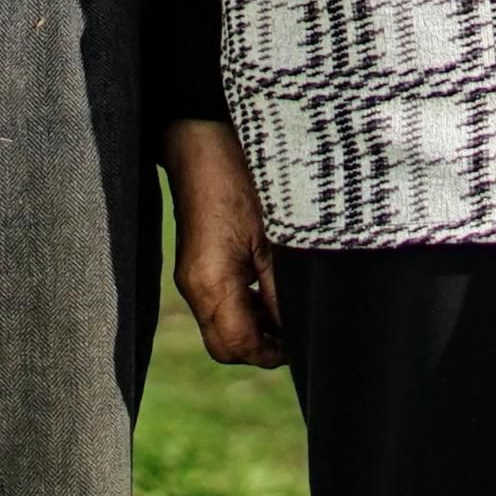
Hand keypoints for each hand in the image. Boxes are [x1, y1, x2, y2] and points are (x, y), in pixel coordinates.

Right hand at [164, 121, 287, 366]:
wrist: (203, 141)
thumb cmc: (240, 179)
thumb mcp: (275, 238)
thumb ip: (283, 291)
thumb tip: (297, 330)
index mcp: (210, 282)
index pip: (236, 346)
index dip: (272, 354)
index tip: (302, 344)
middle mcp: (195, 286)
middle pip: (225, 345)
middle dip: (262, 347)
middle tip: (299, 332)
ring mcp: (193, 276)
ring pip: (222, 327)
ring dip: (257, 327)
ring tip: (289, 308)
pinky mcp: (198, 264)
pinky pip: (219, 304)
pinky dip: (247, 308)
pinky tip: (272, 289)